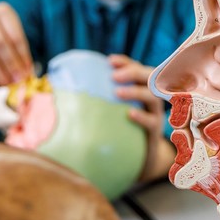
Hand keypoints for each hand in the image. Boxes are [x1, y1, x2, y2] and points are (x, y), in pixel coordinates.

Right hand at [0, 3, 32, 85]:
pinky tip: (1, 80)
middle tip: (20, 78)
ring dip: (1, 71)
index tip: (29, 70)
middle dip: (11, 63)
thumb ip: (20, 51)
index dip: (23, 55)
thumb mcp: (14, 37)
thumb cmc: (4, 38)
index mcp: (2, 11)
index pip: (14, 35)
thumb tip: (28, 72)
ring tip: (11, 82)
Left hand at [109, 54, 173, 182]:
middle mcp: (152, 99)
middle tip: (113, 76)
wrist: (139, 158)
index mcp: (143, 89)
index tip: (109, 61)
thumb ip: (101, 99)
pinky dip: (142, 116)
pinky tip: (129, 114)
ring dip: (136, 92)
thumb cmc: (120, 130)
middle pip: (151, 78)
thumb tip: (63, 87)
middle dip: (134, 72)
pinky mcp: (155, 133)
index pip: (138, 69)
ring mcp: (156, 115)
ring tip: (117, 92)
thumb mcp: (114, 111)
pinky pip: (152, 122)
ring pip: (154, 97)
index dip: (126, 62)